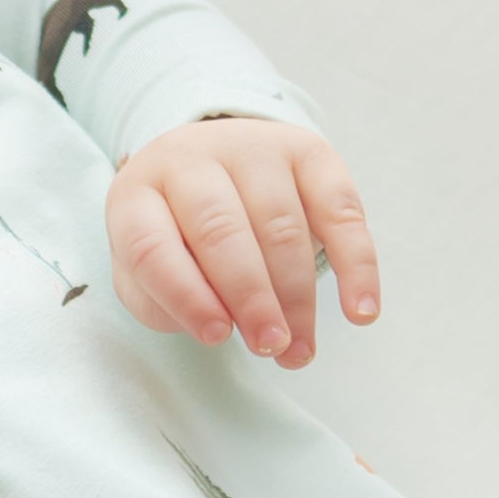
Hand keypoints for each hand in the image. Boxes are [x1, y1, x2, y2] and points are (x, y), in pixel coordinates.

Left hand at [106, 116, 379, 370]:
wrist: (210, 169)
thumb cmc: (175, 241)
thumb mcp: (147, 276)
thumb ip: (167, 303)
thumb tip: (224, 324)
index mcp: (137, 193)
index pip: (152, 246)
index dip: (185, 296)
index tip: (218, 338)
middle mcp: (191, 158)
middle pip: (222, 231)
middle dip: (251, 298)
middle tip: (270, 346)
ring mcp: (252, 147)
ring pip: (281, 225)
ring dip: (297, 296)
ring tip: (299, 350)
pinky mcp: (308, 151)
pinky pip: (339, 209)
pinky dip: (356, 264)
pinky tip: (360, 310)